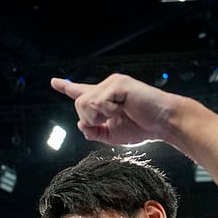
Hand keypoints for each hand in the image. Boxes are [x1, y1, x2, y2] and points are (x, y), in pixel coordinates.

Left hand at [51, 74, 177, 145]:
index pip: (81, 91)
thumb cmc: (142, 128)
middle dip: (90, 119)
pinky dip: (108, 111)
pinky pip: (98, 102)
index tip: (54, 82)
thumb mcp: (112, 135)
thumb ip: (94, 132)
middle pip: (78, 103)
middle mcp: (106, 87)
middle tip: (111, 120)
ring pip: (85, 103)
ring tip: (119, 114)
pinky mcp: (119, 84)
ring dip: (99, 116)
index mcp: (104, 98)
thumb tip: (80, 125)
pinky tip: (123, 109)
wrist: (163, 123)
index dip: (66, 87)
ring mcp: (113, 83)